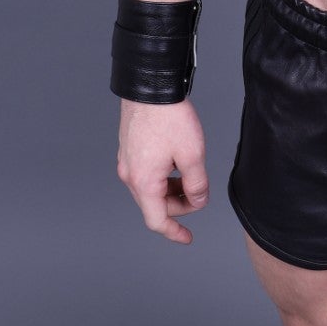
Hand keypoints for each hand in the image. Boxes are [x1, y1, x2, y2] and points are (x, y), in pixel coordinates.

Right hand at [115, 97, 208, 243]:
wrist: (151, 87)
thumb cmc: (169, 118)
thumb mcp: (192, 155)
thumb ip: (197, 184)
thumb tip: (198, 201)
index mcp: (144, 182)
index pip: (157, 221)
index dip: (174, 233)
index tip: (187, 238)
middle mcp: (130, 175)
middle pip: (155, 205)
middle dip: (179, 204)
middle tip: (200, 192)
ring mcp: (127, 162)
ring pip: (151, 189)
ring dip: (172, 189)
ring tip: (190, 173)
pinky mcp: (128, 151)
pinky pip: (146, 174)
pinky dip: (163, 177)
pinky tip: (177, 162)